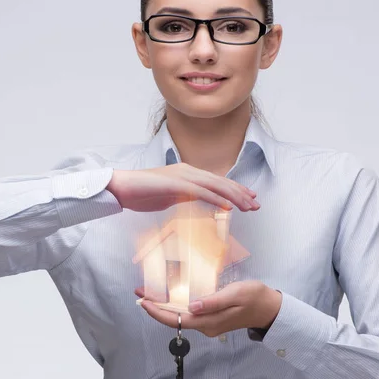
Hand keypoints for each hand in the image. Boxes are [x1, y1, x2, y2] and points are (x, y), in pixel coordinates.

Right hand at [106, 164, 259, 212]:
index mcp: (187, 173)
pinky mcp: (177, 184)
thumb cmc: (142, 193)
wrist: (122, 187)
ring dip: (234, 197)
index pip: (217, 181)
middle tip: (256, 204)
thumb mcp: (169, 195)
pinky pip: (202, 193)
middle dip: (241, 193)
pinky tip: (228, 208)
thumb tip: (196, 203)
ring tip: (248, 207)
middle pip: (221, 182)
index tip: (249, 197)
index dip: (235, 189)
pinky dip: (217, 200)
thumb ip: (184, 197)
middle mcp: (189, 171)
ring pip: (216, 186)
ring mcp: (183, 176)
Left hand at [135, 280, 281, 337]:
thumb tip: (192, 307)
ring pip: (180, 317)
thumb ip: (214, 301)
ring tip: (148, 294)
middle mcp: (206, 326)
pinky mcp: (210, 319)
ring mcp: (208, 324)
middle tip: (139, 293)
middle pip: (175, 320)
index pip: (178, 320)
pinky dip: (175, 306)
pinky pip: (188, 314)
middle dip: (155, 308)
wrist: (269, 307)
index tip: (144, 302)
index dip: (158, 312)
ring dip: (163, 307)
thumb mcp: (235, 294)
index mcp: (209, 322)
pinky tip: (168, 297)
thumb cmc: (254, 297)